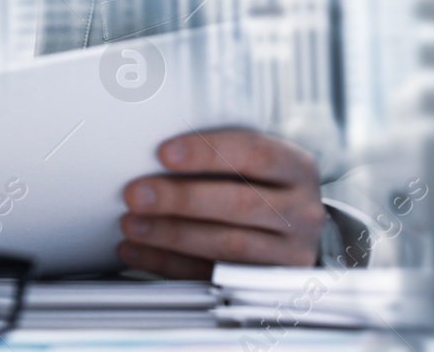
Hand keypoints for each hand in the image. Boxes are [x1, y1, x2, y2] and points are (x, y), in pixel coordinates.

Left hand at [117, 128, 325, 278]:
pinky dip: (168, 264)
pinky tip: (139, 252)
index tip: (164, 153)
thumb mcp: (259, 162)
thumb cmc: (265, 186)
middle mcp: (300, 211)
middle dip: (181, 198)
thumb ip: (219, 154)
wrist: (298, 231)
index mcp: (296, 168)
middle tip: (137, 194)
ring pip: (227, 244)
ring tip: (132, 225)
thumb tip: (149, 149)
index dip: (207, 152)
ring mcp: (289, 252)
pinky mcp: (266, 284)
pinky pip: (212, 275)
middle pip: (239, 203)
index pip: (254, 153)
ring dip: (172, 235)